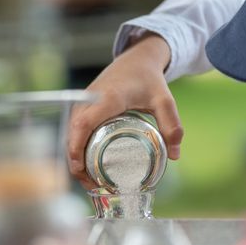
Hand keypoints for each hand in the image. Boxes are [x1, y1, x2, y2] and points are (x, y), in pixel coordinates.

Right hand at [67, 33, 183, 188]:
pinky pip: (74, 129)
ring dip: (75, 157)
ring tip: (90, 181)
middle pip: (72, 134)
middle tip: (91, 185)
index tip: (80, 169)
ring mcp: (83, 102)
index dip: (77, 147)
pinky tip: (86, 165)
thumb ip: (171, 125)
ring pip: (70, 133)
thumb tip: (175, 155)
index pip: (84, 123)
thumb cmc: (149, 79)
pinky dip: (76, 148)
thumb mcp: (164, 101)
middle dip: (76, 162)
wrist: (136, 59)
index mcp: (108, 99)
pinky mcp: (82, 106)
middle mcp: (90, 100)